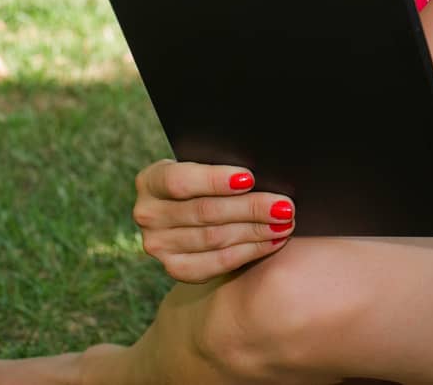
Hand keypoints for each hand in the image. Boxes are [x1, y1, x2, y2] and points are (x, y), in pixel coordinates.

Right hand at [131, 160, 293, 282]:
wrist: (193, 212)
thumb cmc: (208, 181)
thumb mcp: (205, 165)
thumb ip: (222, 165)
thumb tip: (260, 170)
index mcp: (151, 180)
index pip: (181, 180)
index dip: (215, 180)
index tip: (250, 178)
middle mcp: (148, 214)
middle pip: (204, 212)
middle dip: (250, 208)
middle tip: (284, 206)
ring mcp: (158, 245)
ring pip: (215, 238)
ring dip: (255, 231)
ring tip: (284, 223)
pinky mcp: (175, 268)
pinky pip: (217, 263)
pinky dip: (249, 251)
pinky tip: (272, 242)